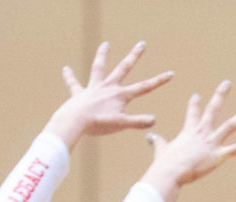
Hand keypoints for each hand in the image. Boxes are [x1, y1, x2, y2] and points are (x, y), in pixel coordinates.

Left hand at [44, 41, 173, 150]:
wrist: (75, 121)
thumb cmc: (99, 123)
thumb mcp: (122, 124)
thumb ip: (138, 122)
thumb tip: (154, 120)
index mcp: (120, 95)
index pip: (144, 87)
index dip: (158, 81)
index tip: (170, 73)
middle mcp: (108, 87)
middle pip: (124, 68)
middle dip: (134, 56)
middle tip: (141, 44)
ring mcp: (93, 88)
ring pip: (99, 68)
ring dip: (102, 55)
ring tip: (105, 44)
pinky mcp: (79, 94)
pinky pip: (74, 83)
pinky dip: (69, 76)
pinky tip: (65, 69)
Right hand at [140, 80, 235, 201]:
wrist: (171, 172)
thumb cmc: (164, 163)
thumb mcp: (160, 150)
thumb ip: (157, 142)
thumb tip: (150, 135)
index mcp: (188, 132)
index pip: (192, 114)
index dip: (195, 104)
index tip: (197, 95)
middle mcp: (201, 133)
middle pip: (213, 110)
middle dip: (220, 95)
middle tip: (227, 83)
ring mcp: (211, 142)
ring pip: (230, 125)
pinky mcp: (218, 155)